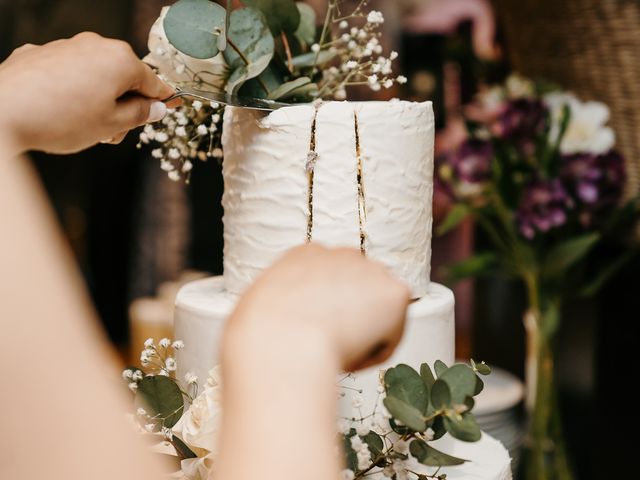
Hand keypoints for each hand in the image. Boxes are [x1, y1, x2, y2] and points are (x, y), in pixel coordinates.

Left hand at [0, 32, 175, 155]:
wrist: (2, 113)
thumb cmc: (61, 120)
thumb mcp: (112, 125)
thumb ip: (140, 115)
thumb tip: (156, 108)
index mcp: (120, 61)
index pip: (153, 83)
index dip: (165, 99)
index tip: (175, 105)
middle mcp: (94, 46)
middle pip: (123, 79)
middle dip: (123, 107)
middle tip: (112, 134)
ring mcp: (65, 47)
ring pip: (95, 76)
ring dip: (98, 101)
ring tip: (83, 128)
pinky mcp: (39, 54)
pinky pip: (68, 74)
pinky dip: (71, 92)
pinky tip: (59, 112)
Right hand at [224, 244, 410, 371]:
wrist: (279, 343)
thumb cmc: (257, 337)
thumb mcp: (258, 309)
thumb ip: (283, 308)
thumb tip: (287, 328)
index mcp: (305, 256)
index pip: (328, 281)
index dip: (325, 312)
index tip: (314, 334)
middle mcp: (342, 255)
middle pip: (358, 291)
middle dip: (351, 318)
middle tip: (331, 347)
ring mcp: (371, 271)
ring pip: (377, 314)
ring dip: (365, 337)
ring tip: (335, 355)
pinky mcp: (395, 293)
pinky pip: (392, 334)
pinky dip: (377, 353)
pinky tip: (351, 357)